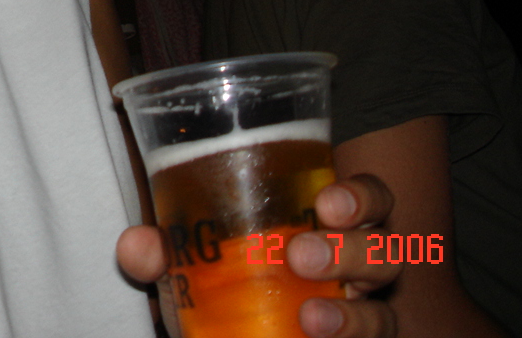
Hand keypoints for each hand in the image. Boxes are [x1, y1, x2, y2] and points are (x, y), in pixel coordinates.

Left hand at [116, 174, 398, 337]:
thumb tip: (136, 246)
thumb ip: (165, 250)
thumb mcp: (193, 259)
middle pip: (385, 252)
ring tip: (312, 318)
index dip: (361, 198)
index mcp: (329, 225)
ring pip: (382, 314)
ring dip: (353, 316)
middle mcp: (357, 269)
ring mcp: (360, 316)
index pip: (371, 200)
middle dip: (352, 251)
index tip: (328, 204)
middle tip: (302, 255)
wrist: (237, 333)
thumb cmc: (226, 279)